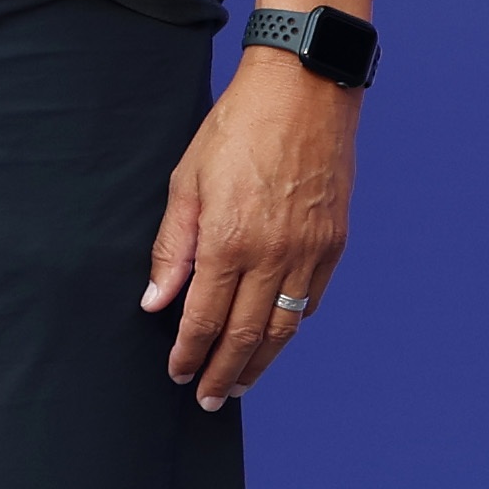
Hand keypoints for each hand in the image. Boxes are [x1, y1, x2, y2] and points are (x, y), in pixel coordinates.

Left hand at [145, 56, 356, 410]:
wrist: (304, 88)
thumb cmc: (237, 126)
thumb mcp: (187, 180)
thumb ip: (172, 247)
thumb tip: (155, 301)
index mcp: (228, 241)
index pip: (203, 319)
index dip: (189, 354)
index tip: (178, 374)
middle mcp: (272, 254)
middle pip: (244, 335)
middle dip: (224, 373)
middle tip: (209, 399)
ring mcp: (308, 251)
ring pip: (283, 327)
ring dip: (260, 362)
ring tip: (242, 382)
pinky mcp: (333, 241)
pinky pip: (310, 299)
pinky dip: (291, 325)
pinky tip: (275, 335)